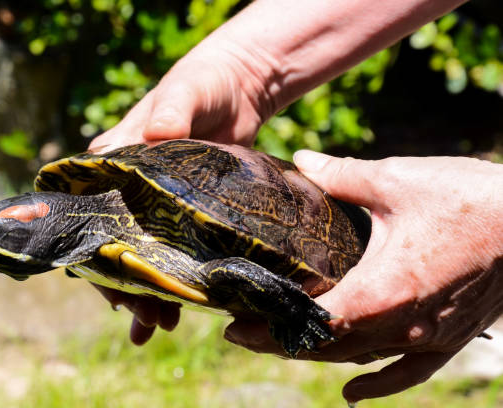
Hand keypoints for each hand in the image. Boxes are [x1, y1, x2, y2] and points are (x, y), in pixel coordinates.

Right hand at [87, 33, 277, 342]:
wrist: (243, 85)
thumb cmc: (204, 83)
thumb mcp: (186, 93)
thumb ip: (171, 111)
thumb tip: (156, 132)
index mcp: (113, 163)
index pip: (88, 214)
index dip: (95, 254)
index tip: (114, 286)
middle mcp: (127, 189)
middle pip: (113, 245)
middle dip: (124, 285)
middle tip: (145, 316)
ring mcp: (156, 204)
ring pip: (141, 256)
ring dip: (148, 293)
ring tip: (160, 325)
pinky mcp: (187, 212)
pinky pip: (175, 252)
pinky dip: (176, 280)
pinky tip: (179, 311)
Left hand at [224, 151, 502, 402]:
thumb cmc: (469, 199)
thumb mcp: (397, 181)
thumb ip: (341, 175)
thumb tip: (300, 161)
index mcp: (384, 289)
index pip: (314, 323)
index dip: (272, 327)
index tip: (237, 322)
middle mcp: (403, 324)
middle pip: (329, 347)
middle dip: (281, 341)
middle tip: (242, 331)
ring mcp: (428, 337)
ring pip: (359, 359)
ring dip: (317, 355)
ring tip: (279, 345)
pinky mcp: (448, 338)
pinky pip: (406, 373)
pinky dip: (376, 384)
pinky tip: (351, 392)